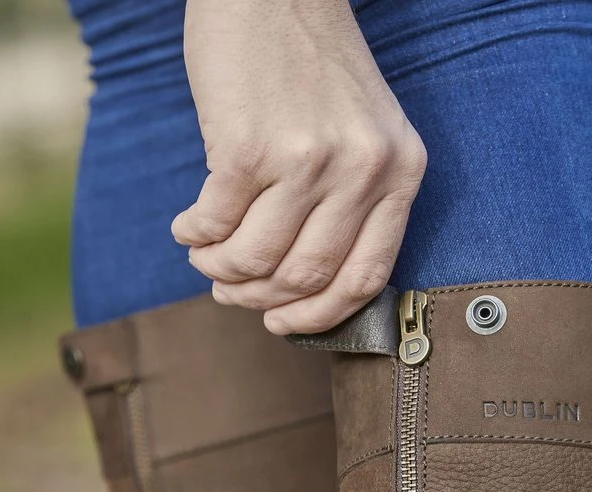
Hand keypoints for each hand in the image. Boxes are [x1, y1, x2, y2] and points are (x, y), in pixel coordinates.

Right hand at [171, 0, 426, 333]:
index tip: (284, 324)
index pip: (367, 277)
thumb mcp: (367, 134)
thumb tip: (300, 286)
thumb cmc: (315, 68)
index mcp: (401, 173)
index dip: (320, 316)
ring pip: (259, 260)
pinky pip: (216, 225)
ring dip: (222, 272)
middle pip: (308, 276)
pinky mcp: (249, 146)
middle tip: (231, 292)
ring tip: (207, 259)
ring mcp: (308, 158)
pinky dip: (196, 237)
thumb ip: (352, 206)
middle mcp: (363, 170)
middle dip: (260, 299)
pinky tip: (190, 228)